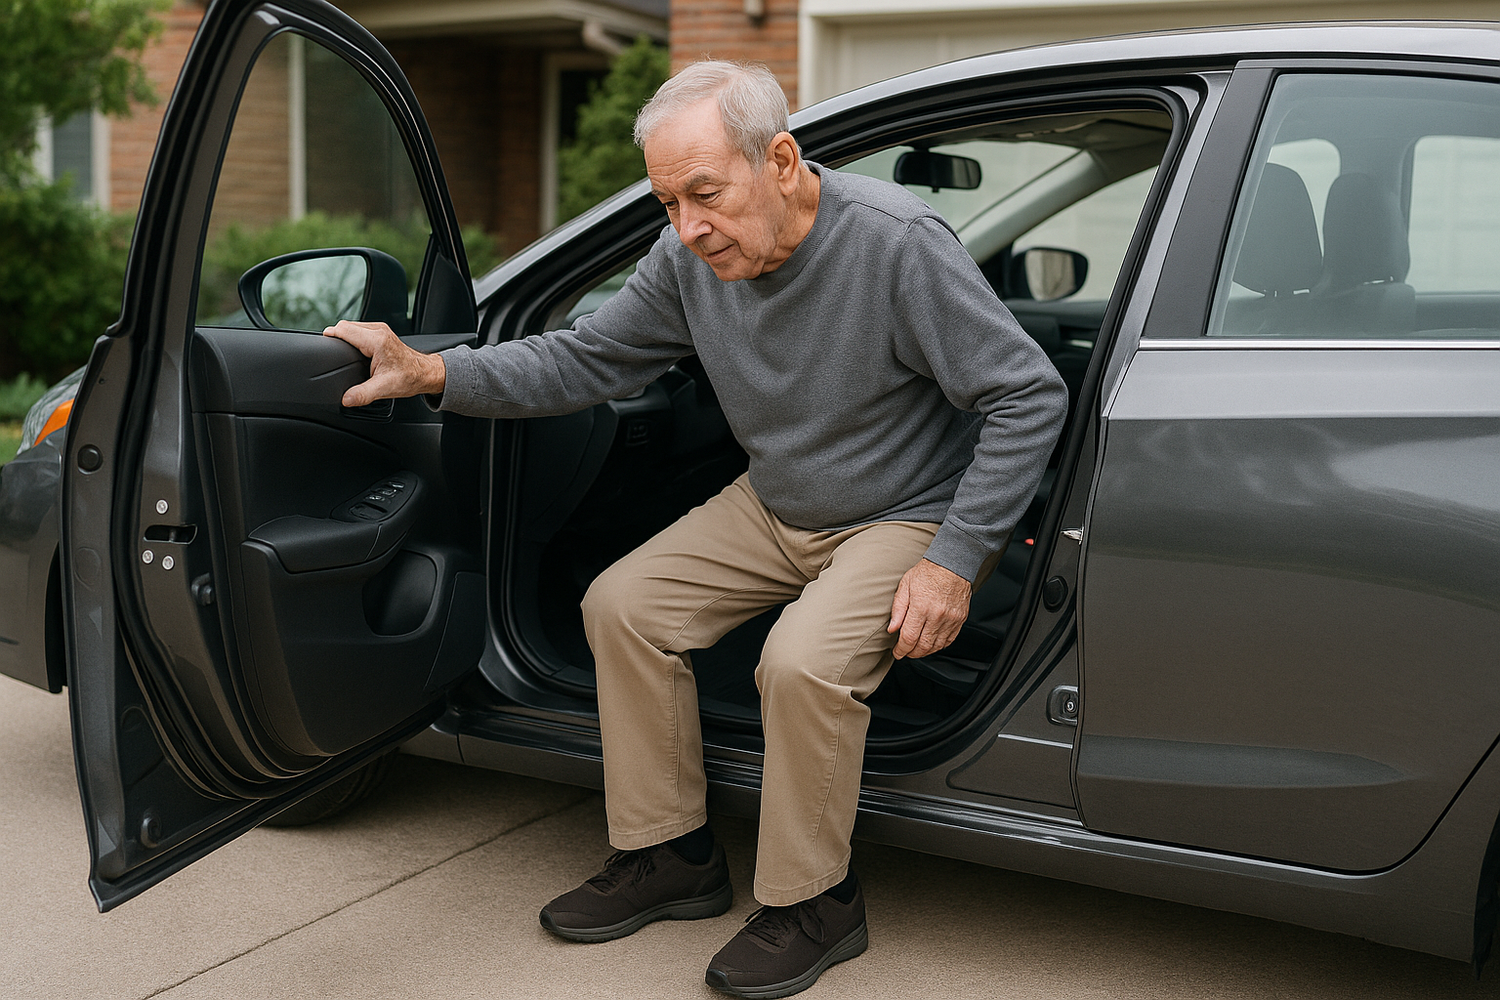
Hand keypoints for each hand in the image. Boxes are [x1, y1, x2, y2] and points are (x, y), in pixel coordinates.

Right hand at [323, 320, 445, 406]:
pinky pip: (360, 329)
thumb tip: (346, 399)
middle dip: (336, 337)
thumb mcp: (384, 389)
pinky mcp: (381, 332)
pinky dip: (353, 337)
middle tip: (332, 353)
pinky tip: (353, 350)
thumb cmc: (410, 378)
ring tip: (342, 353)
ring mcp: (380, 329)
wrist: (425, 373)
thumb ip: (363, 394)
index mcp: (377, 340)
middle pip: (345, 326)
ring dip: (344, 336)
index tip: (323, 346)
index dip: (330, 336)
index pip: (343, 329)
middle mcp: (378, 330)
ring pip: (352, 326)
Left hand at [888, 558, 972, 658]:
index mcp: (921, 607)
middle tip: (905, 653)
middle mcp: (937, 616)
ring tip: (916, 650)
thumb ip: (898, 609)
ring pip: (937, 646)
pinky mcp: (960, 619)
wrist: (952, 563)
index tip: (897, 652)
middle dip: (911, 653)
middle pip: (923, 646)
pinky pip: (949, 640)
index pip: (909, 638)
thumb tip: (892, 629)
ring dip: (925, 652)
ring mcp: (950, 619)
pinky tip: (932, 645)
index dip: (901, 649)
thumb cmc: (928, 572)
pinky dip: (939, 646)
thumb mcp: (905, 586)